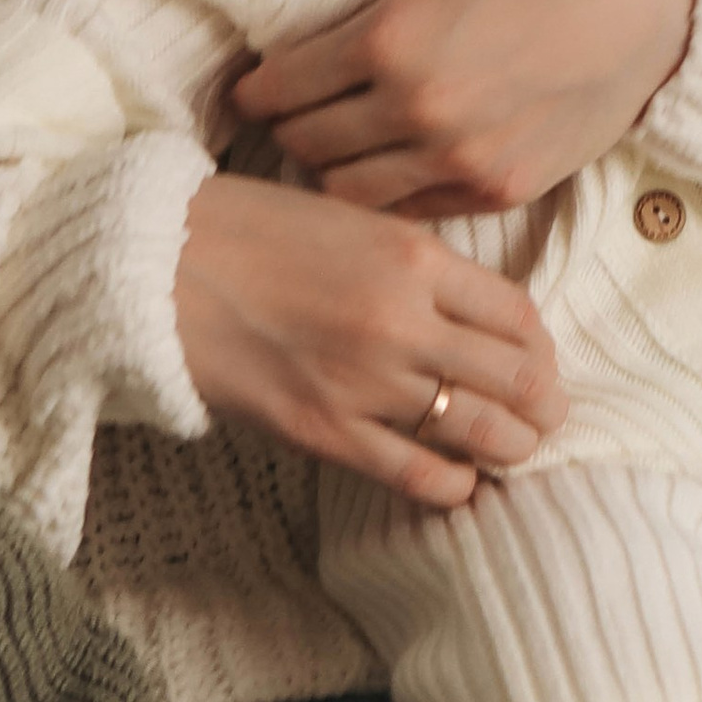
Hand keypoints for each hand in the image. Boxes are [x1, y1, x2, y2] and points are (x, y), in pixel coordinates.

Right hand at [174, 172, 563, 507]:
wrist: (154, 264)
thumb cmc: (248, 230)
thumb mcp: (350, 218)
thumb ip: (416, 261)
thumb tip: (473, 309)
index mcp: (415, 257)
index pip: (519, 316)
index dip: (542, 350)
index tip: (540, 362)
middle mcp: (403, 320)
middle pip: (517, 380)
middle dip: (543, 407)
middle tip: (546, 417)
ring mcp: (365, 381)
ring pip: (479, 432)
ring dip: (512, 448)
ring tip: (515, 451)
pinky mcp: (324, 430)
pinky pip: (417, 475)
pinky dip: (454, 484)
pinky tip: (460, 481)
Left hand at [229, 0, 693, 216]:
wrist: (637, 1)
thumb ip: (360, 31)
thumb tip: (288, 71)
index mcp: (387, 37)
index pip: (277, 90)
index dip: (256, 93)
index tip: (253, 92)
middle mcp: (415, 105)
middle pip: (304, 146)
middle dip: (290, 132)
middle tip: (291, 123)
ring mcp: (457, 156)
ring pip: (347, 192)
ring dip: (333, 172)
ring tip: (337, 153)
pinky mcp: (498, 188)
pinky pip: (409, 211)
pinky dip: (391, 194)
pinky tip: (393, 169)